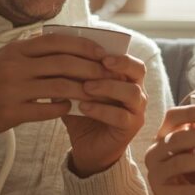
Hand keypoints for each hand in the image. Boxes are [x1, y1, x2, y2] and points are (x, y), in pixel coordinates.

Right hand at [0, 33, 111, 144]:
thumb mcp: (5, 58)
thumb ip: (33, 53)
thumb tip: (68, 48)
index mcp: (16, 50)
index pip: (56, 42)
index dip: (83, 46)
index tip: (102, 53)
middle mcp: (15, 66)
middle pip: (63, 64)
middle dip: (91, 69)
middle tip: (109, 76)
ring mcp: (12, 89)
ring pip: (59, 87)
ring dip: (82, 90)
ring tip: (97, 94)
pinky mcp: (10, 112)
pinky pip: (45, 110)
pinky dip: (62, 108)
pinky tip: (71, 108)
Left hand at [63, 53, 147, 177]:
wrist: (87, 146)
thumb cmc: (83, 113)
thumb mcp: (76, 91)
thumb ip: (71, 75)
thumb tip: (56, 54)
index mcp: (125, 77)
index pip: (127, 57)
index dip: (113, 51)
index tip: (94, 48)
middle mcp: (136, 90)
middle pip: (138, 70)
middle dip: (121, 63)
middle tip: (101, 61)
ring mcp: (136, 110)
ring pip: (131, 92)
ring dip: (108, 87)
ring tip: (86, 87)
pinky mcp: (130, 127)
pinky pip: (120, 116)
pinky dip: (101, 110)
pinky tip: (83, 107)